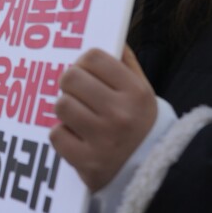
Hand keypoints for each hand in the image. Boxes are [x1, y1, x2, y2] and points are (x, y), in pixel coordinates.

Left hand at [49, 46, 156, 192]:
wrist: (155, 175)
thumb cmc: (141, 126)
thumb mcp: (144, 93)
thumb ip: (126, 64)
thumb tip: (111, 37)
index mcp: (135, 93)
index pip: (94, 57)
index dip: (83, 62)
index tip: (85, 72)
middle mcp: (120, 114)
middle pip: (71, 78)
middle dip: (70, 85)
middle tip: (77, 94)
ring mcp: (103, 139)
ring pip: (61, 105)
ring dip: (65, 110)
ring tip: (78, 116)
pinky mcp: (88, 162)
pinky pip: (57, 135)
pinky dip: (63, 135)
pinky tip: (76, 137)